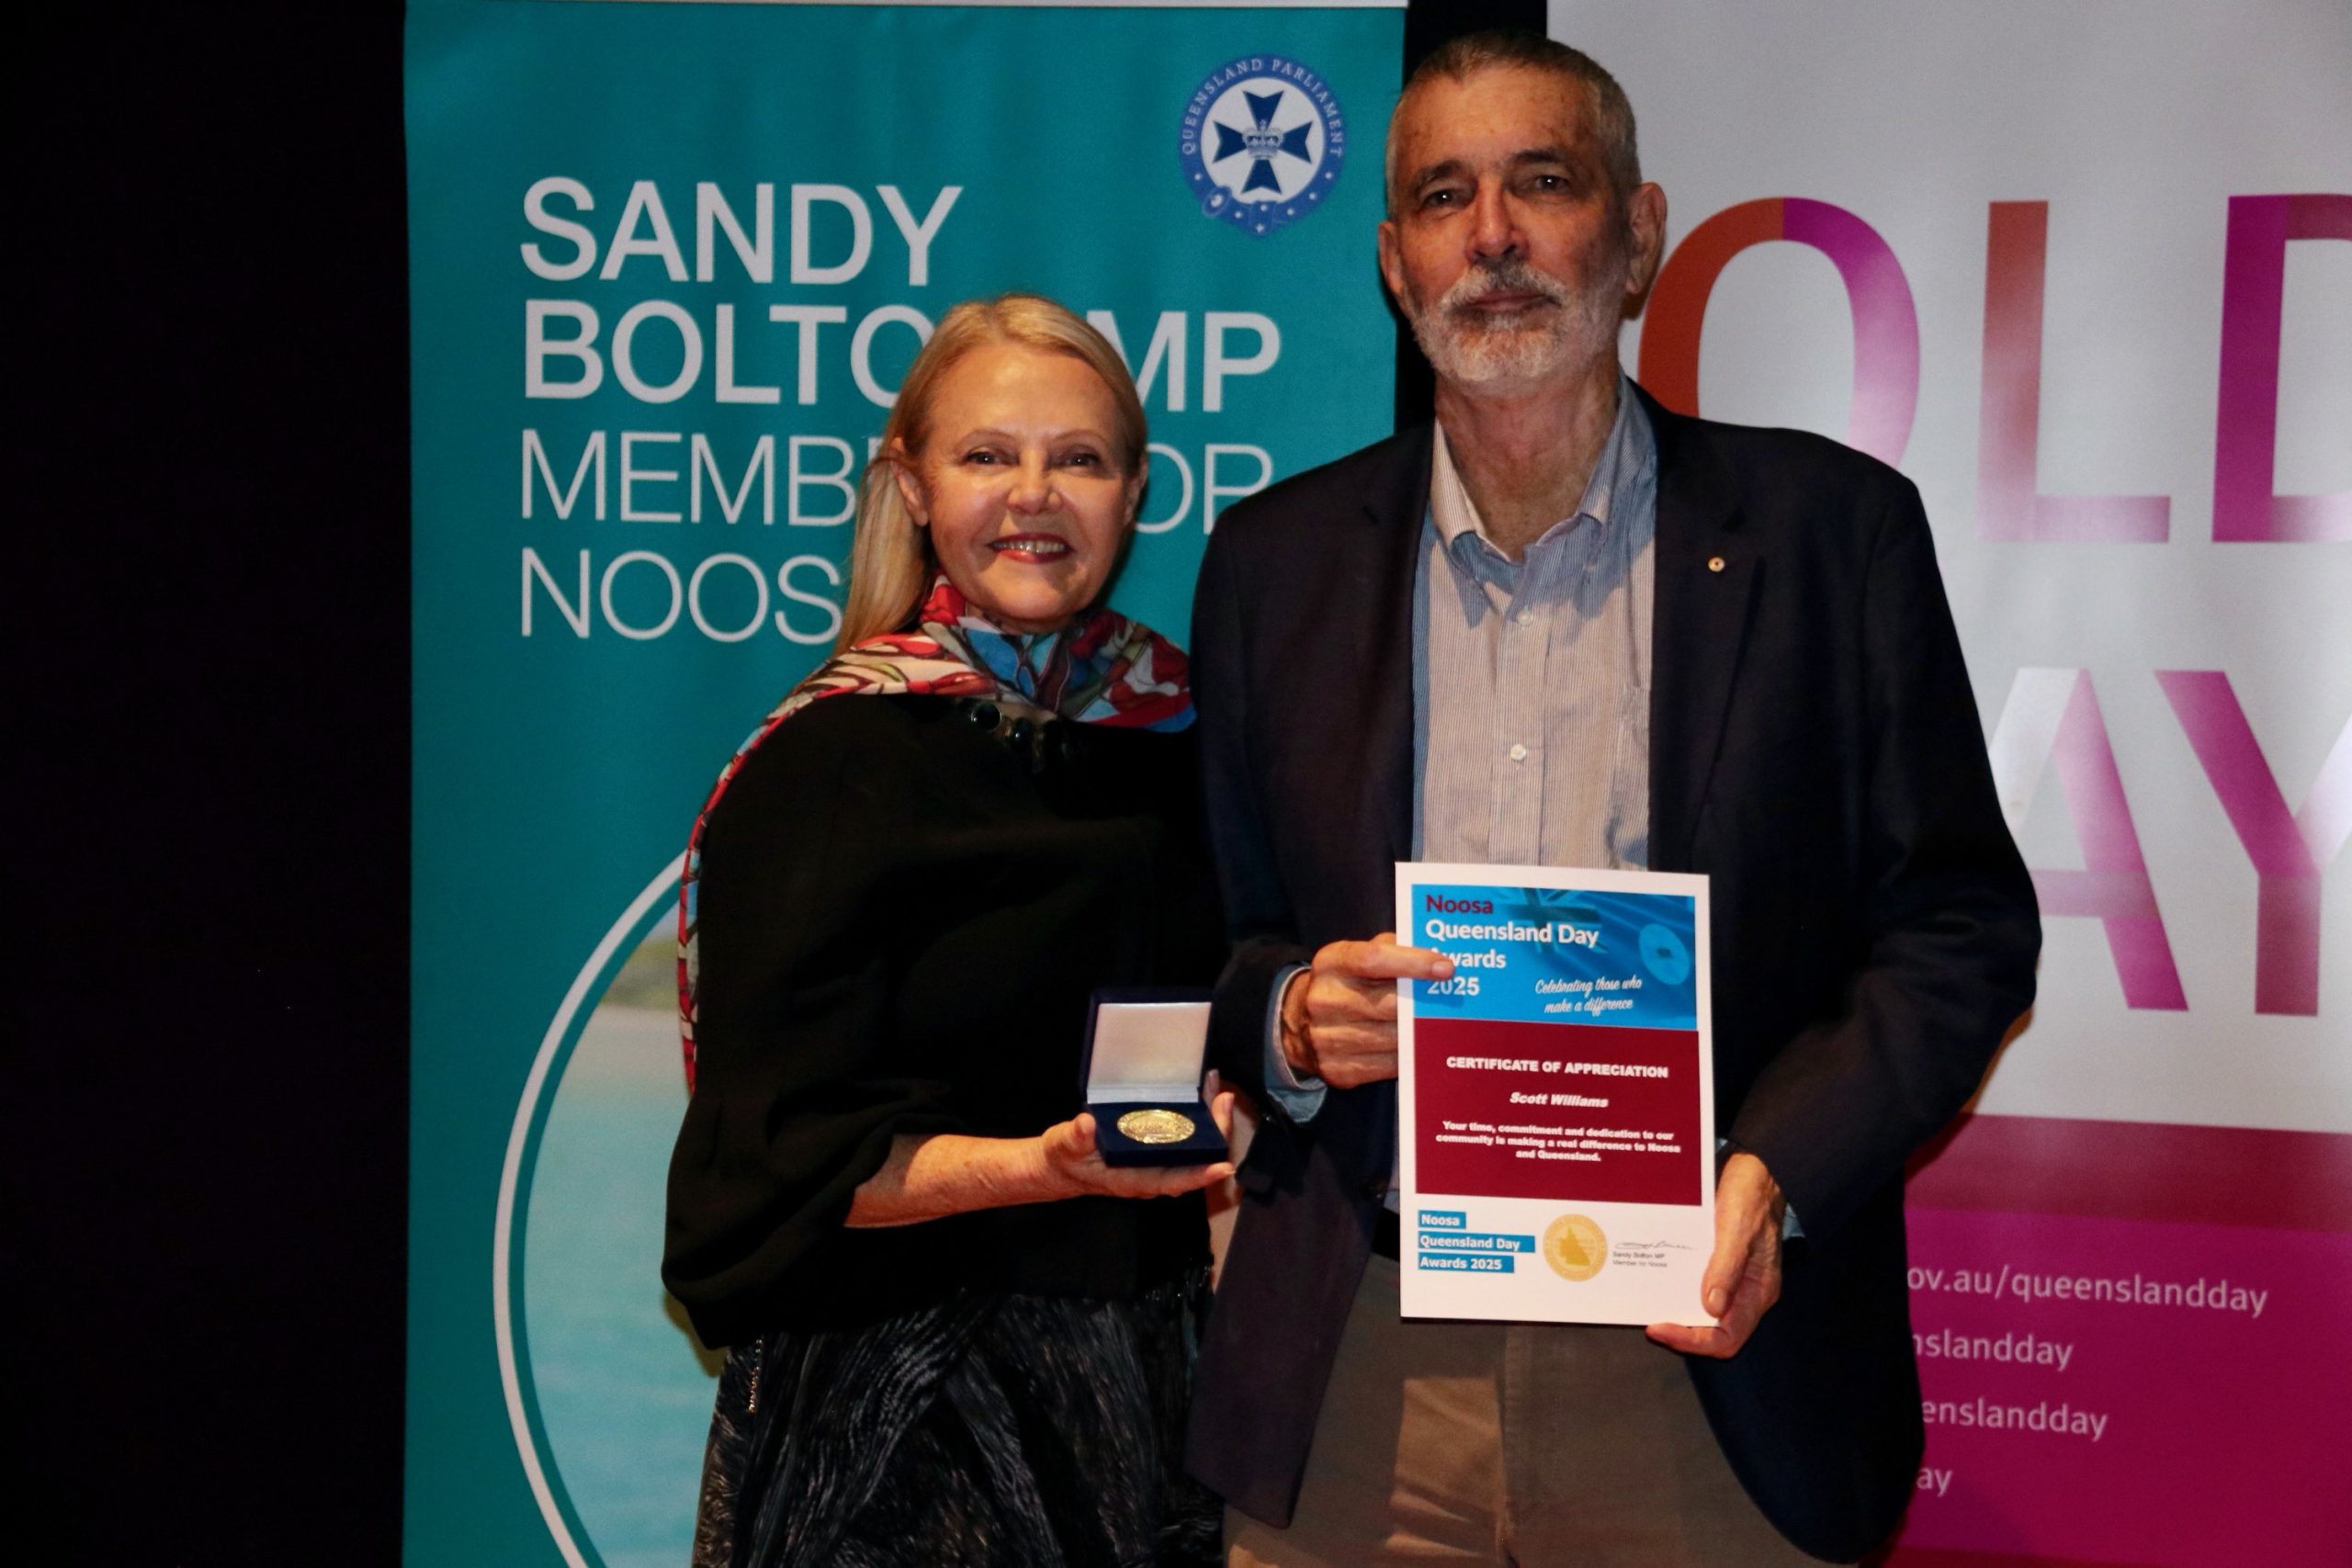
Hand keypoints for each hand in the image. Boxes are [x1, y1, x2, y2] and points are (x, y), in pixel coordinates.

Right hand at [1039, 1071, 1237, 1199]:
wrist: (1062, 1164)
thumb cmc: (1065, 1158)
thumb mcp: (1065, 1146)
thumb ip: (1075, 1139)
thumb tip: (1086, 1126)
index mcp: (1135, 1179)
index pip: (1175, 1180)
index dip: (1201, 1174)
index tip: (1224, 1166)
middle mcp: (1153, 1172)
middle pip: (1195, 1160)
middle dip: (1214, 1133)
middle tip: (1222, 1100)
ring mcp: (1157, 1159)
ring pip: (1193, 1145)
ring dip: (1209, 1120)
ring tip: (1216, 1089)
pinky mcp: (1155, 1144)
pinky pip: (1184, 1133)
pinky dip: (1195, 1114)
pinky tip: (1200, 1091)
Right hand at [1279, 933, 1453, 1089]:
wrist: (1297, 1022)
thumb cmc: (1344, 983)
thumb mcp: (1356, 956)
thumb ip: (1391, 949)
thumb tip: (1435, 954)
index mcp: (1331, 964)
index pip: (1373, 959)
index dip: (1413, 963)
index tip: (1445, 968)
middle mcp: (1324, 1000)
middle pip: (1388, 1004)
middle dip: (1424, 1004)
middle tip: (1453, 1002)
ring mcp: (1327, 1038)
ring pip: (1391, 1038)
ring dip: (1420, 1033)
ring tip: (1442, 1025)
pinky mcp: (1336, 1069)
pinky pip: (1386, 1066)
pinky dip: (1407, 1056)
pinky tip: (1420, 1046)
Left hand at [1646, 1152, 1784, 1357]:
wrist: (1756, 1169)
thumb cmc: (1752, 1196)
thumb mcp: (1738, 1230)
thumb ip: (1726, 1268)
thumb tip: (1711, 1307)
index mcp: (1758, 1292)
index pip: (1727, 1338)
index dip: (1693, 1341)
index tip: (1661, 1327)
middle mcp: (1746, 1292)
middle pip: (1713, 1331)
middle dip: (1681, 1331)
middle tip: (1649, 1321)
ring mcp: (1733, 1279)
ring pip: (1703, 1312)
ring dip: (1677, 1311)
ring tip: (1649, 1304)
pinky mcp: (1720, 1264)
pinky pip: (1698, 1286)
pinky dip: (1678, 1289)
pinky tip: (1660, 1281)